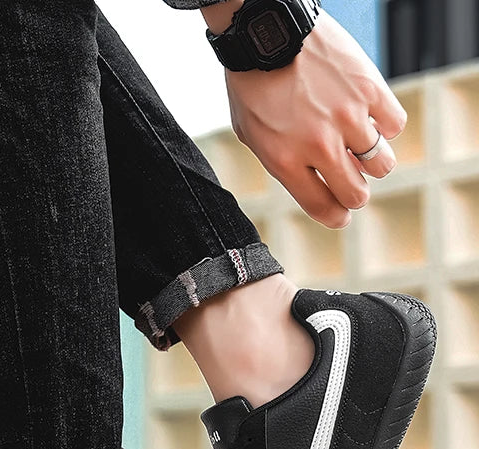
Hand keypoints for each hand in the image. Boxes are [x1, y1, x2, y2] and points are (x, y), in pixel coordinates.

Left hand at [224, 11, 406, 228]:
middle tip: (352, 181)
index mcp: (286, 162)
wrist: (267, 33)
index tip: (341, 216)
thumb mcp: (252, 135)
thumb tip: (310, 183)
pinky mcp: (369, 89)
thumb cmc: (253, 84)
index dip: (336, 216)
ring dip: (372, 160)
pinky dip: (385, 125)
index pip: (324, 207)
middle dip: (356, 193)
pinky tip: (369, 117)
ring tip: (358, 146)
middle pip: (357, 193)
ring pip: (382, 163)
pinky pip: (394, 125)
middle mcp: (319, 146)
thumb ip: (282, 163)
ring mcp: (347, 117)